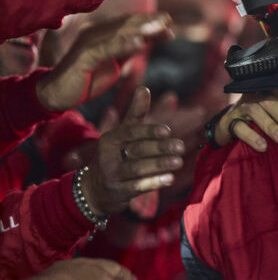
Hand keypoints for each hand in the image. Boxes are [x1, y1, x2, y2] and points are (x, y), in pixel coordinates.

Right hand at [36, 13, 171, 112]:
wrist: (57, 93)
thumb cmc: (87, 77)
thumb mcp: (115, 61)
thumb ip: (130, 49)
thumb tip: (151, 38)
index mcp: (102, 33)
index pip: (129, 23)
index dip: (149, 21)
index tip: (168, 21)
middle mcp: (95, 33)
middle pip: (126, 24)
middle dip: (148, 21)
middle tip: (168, 19)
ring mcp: (88, 43)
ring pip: (119, 33)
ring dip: (140, 29)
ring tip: (159, 27)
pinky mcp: (84, 56)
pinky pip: (106, 48)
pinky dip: (123, 44)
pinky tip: (140, 43)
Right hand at [81, 87, 184, 215]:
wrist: (94, 189)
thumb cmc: (116, 155)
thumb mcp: (122, 134)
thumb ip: (135, 113)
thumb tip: (144, 88)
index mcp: (110, 139)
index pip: (130, 132)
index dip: (149, 131)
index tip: (168, 131)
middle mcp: (108, 156)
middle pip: (136, 150)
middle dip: (160, 148)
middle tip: (181, 146)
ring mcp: (112, 175)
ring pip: (137, 169)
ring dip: (159, 165)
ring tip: (178, 161)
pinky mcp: (118, 192)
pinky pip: (137, 187)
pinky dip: (154, 182)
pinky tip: (170, 179)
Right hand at [215, 89, 277, 150]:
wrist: (230, 124)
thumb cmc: (261, 116)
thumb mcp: (275, 112)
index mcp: (268, 90)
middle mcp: (254, 94)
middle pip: (270, 102)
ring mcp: (240, 107)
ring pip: (255, 112)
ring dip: (272, 126)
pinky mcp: (229, 121)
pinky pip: (240, 127)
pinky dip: (252, 137)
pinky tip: (263, 146)